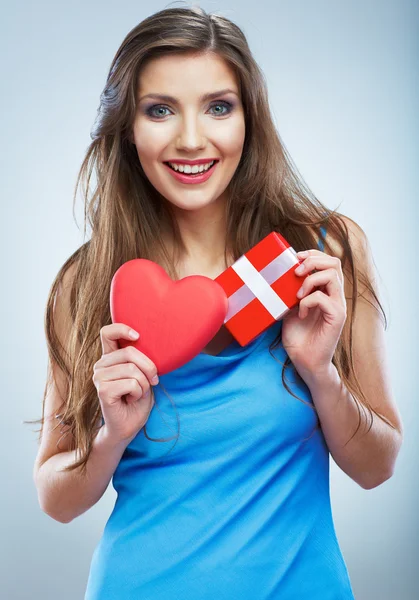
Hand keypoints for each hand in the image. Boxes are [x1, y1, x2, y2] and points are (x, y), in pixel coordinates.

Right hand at [92, 323, 158, 444]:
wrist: (128, 426)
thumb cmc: (137, 400)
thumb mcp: (143, 375)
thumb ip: (140, 360)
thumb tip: (148, 343)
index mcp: (110, 358)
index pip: (108, 333)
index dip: (122, 329)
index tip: (138, 336)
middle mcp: (101, 365)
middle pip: (130, 352)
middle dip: (149, 368)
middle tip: (152, 382)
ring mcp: (99, 377)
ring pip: (133, 370)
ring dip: (144, 384)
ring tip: (137, 393)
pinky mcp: (102, 390)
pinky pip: (131, 383)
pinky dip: (138, 393)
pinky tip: (131, 400)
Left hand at [281, 249, 346, 384]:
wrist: (305, 362)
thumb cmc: (298, 338)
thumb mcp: (288, 309)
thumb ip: (288, 293)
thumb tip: (276, 277)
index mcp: (326, 291)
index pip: (328, 262)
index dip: (313, 254)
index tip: (294, 257)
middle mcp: (335, 295)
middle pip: (335, 263)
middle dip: (313, 260)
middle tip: (296, 272)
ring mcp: (338, 305)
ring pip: (332, 275)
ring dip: (310, 279)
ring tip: (297, 294)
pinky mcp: (337, 317)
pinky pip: (323, 297)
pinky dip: (308, 301)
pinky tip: (300, 313)